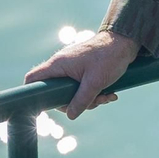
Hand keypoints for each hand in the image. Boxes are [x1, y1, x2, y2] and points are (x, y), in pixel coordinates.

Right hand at [24, 31, 138, 119]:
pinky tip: (110, 94)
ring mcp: (72, 68)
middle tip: (92, 102)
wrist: (126, 42)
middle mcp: (62, 66)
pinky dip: (94, 93)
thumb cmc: (109, 57)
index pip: (33, 79)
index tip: (41, 107)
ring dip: (89, 99)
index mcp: (58, 65)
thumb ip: (81, 100)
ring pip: (71, 92)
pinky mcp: (83, 70)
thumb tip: (70, 115)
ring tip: (106, 96)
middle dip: (74, 102)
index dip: (32, 93)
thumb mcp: (95, 82)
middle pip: (55, 92)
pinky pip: (82, 87)